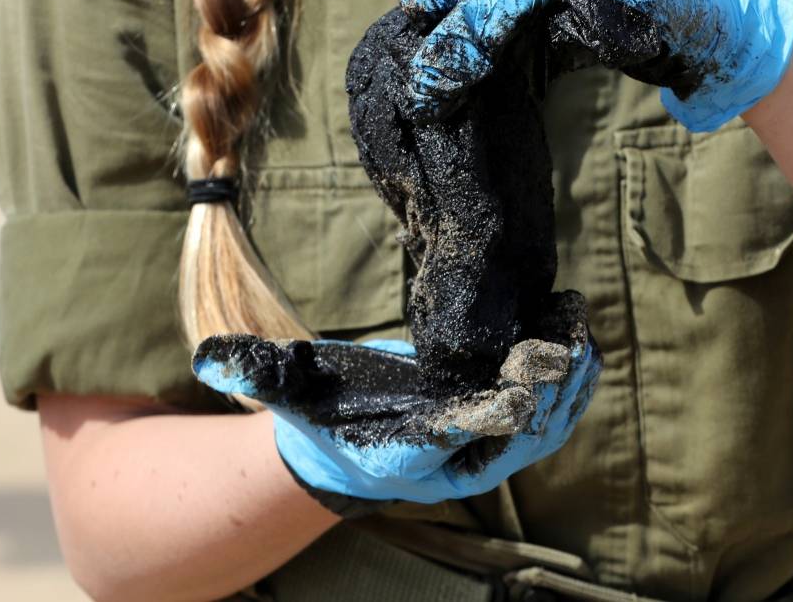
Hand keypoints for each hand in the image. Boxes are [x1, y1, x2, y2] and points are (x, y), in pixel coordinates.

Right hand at [192, 296, 600, 515]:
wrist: (351, 443)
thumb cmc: (320, 411)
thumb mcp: (287, 390)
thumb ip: (256, 372)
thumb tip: (208, 359)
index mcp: (404, 454)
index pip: (446, 441)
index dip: (479, 420)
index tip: (513, 397)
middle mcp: (454, 460)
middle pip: (511, 436)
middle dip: (539, 395)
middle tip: (558, 349)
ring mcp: (487, 447)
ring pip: (543, 425)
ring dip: (567, 383)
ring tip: (581, 333)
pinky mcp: (508, 426)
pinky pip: (552, 410)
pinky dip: (571, 377)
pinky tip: (584, 334)